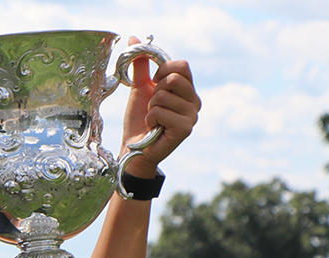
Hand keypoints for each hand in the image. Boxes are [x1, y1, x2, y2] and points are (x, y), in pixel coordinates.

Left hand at [121, 36, 199, 176]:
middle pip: (174, 77)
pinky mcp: (185, 129)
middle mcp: (195, 102)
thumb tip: (133, 38)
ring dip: (150, 107)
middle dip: (155, 90)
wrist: (133, 147)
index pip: (181, 65)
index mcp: (187, 90)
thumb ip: (140, 65)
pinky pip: (160, 111)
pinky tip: (154, 128)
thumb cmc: (139, 119)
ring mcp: (192, 116)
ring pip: (163, 95)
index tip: (154, 83)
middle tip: (153, 104)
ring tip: (153, 118)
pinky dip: (151, 118)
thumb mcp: (139, 88)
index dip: (162, 70)